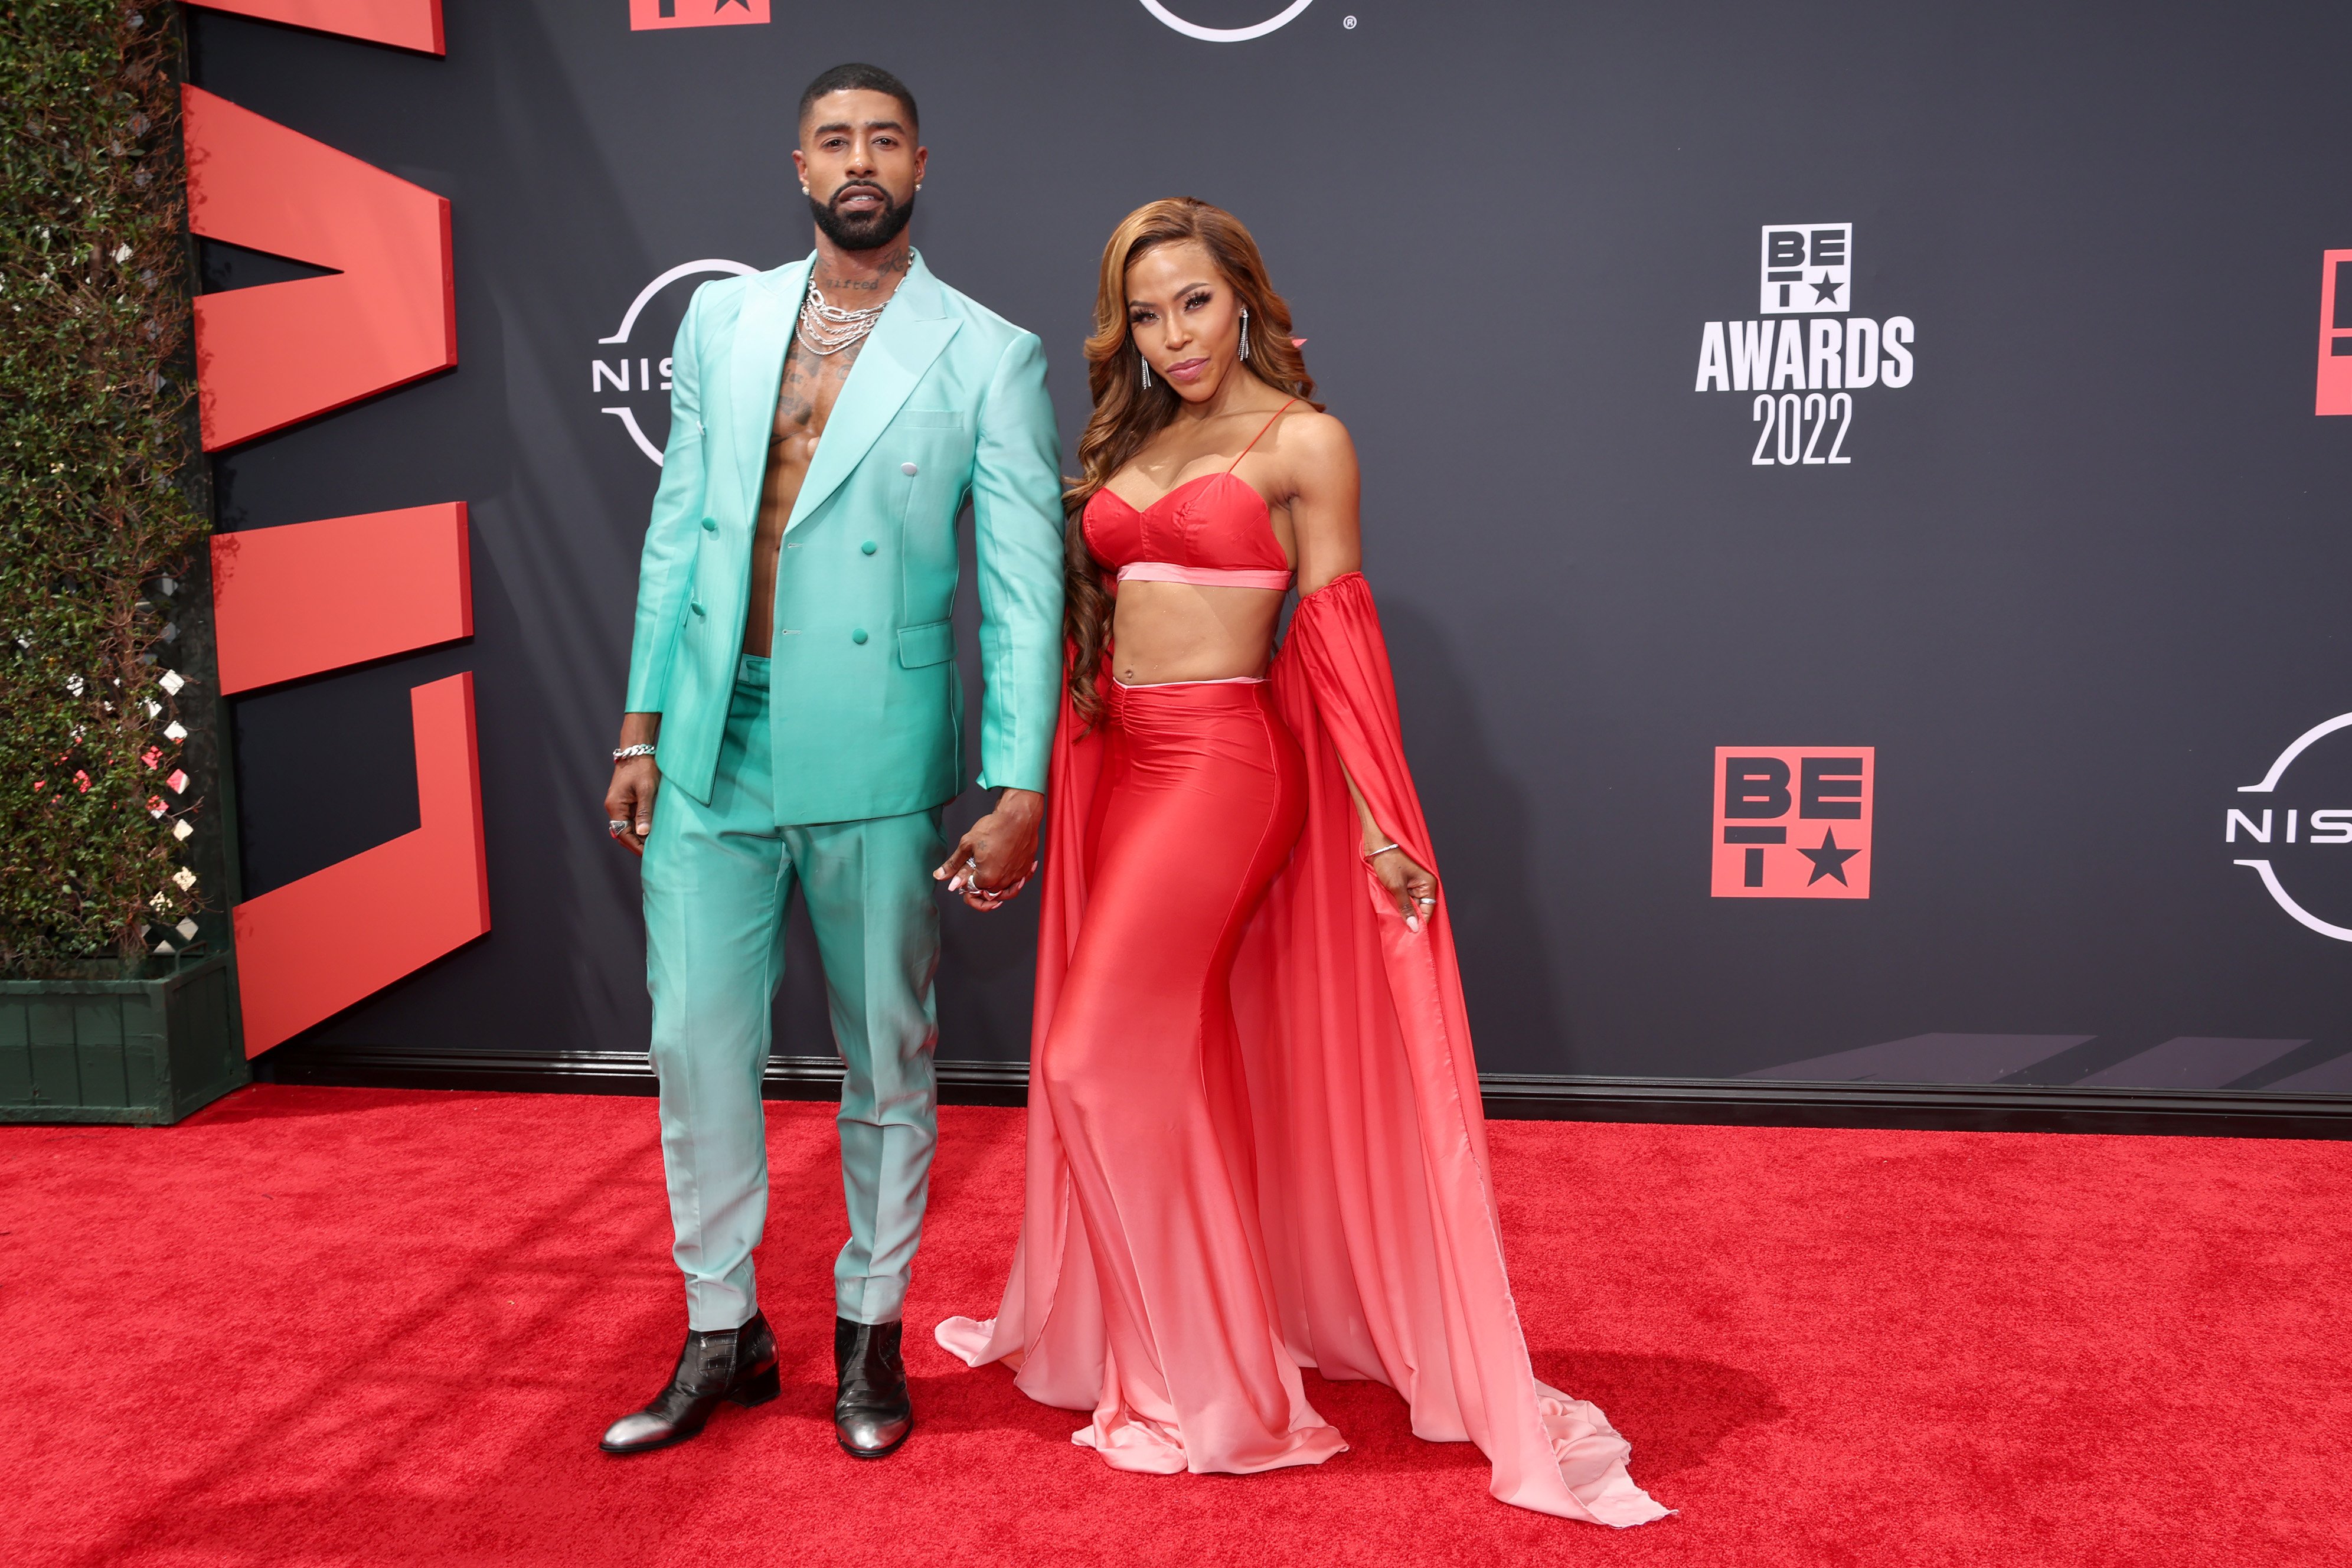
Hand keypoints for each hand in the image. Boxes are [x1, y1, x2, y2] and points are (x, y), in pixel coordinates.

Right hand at [605, 757, 659, 856]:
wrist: (637, 751)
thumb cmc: (643, 768)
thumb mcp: (647, 790)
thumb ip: (645, 811)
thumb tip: (643, 833)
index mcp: (615, 806)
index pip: (622, 834)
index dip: (635, 845)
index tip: (648, 854)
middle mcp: (614, 808)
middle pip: (623, 833)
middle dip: (636, 844)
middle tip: (653, 853)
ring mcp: (619, 805)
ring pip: (627, 827)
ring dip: (638, 836)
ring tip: (654, 845)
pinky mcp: (626, 801)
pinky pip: (631, 819)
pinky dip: (639, 827)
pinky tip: (651, 832)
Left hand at [936, 788, 1043, 911]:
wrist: (1018, 816)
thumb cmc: (994, 828)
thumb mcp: (967, 844)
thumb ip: (954, 865)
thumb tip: (942, 877)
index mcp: (987, 879)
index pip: (973, 889)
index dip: (968, 880)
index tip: (969, 867)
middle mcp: (1003, 881)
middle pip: (989, 892)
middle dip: (982, 883)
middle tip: (980, 864)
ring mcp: (1018, 876)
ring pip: (1005, 889)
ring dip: (998, 884)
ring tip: (994, 870)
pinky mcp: (1027, 868)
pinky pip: (1020, 881)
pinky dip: (1015, 878)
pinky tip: (1011, 868)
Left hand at [1364, 843, 1436, 932]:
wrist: (1376, 845)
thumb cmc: (1388, 861)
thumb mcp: (1396, 887)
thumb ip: (1406, 908)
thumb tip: (1414, 926)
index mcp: (1428, 883)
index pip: (1428, 909)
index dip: (1420, 922)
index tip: (1412, 935)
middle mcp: (1423, 884)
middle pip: (1420, 908)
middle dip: (1410, 917)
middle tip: (1401, 930)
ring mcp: (1413, 884)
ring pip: (1410, 905)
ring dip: (1402, 911)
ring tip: (1395, 921)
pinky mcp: (1404, 884)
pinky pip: (1404, 899)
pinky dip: (1398, 905)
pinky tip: (1392, 911)